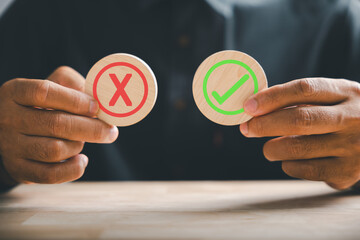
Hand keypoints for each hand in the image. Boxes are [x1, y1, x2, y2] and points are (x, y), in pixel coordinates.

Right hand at [0, 66, 117, 184]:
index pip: (44, 92)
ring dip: (78, 146)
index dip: (75, 101)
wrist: (12, 133)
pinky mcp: (18, 169)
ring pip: (55, 150)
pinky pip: (50, 175)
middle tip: (111, 131)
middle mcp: (9, 118)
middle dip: (91, 128)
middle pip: (56, 124)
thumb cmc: (42, 105)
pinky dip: (72, 169)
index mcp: (16, 92)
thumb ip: (73, 83)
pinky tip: (81, 160)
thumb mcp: (52, 85)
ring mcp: (11, 146)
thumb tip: (97, 95)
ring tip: (82, 141)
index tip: (97, 107)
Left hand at [240, 78, 359, 189]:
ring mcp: (353, 147)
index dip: (272, 97)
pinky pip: (305, 170)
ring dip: (272, 149)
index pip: (304, 89)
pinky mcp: (347, 173)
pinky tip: (290, 160)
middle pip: (299, 120)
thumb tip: (256, 106)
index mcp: (346, 92)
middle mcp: (353, 118)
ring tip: (269, 148)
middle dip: (265, 125)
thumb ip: (300, 99)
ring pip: (298, 148)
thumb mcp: (334, 97)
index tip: (248, 106)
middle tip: (247, 128)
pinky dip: (289, 165)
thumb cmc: (346, 115)